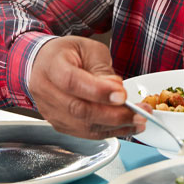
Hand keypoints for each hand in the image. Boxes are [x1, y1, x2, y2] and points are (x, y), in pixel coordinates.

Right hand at [28, 36, 145, 138]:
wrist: (44, 64)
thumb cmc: (67, 54)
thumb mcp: (89, 49)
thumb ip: (102, 69)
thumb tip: (117, 90)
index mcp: (51, 65)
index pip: (72, 81)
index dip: (98, 91)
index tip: (122, 95)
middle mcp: (46, 91)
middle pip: (79, 109)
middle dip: (113, 115)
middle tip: (139, 114)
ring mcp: (51, 111)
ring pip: (83, 126)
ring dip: (115, 127)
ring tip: (138, 122)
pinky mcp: (59, 124)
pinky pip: (85, 133)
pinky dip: (108, 131)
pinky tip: (126, 127)